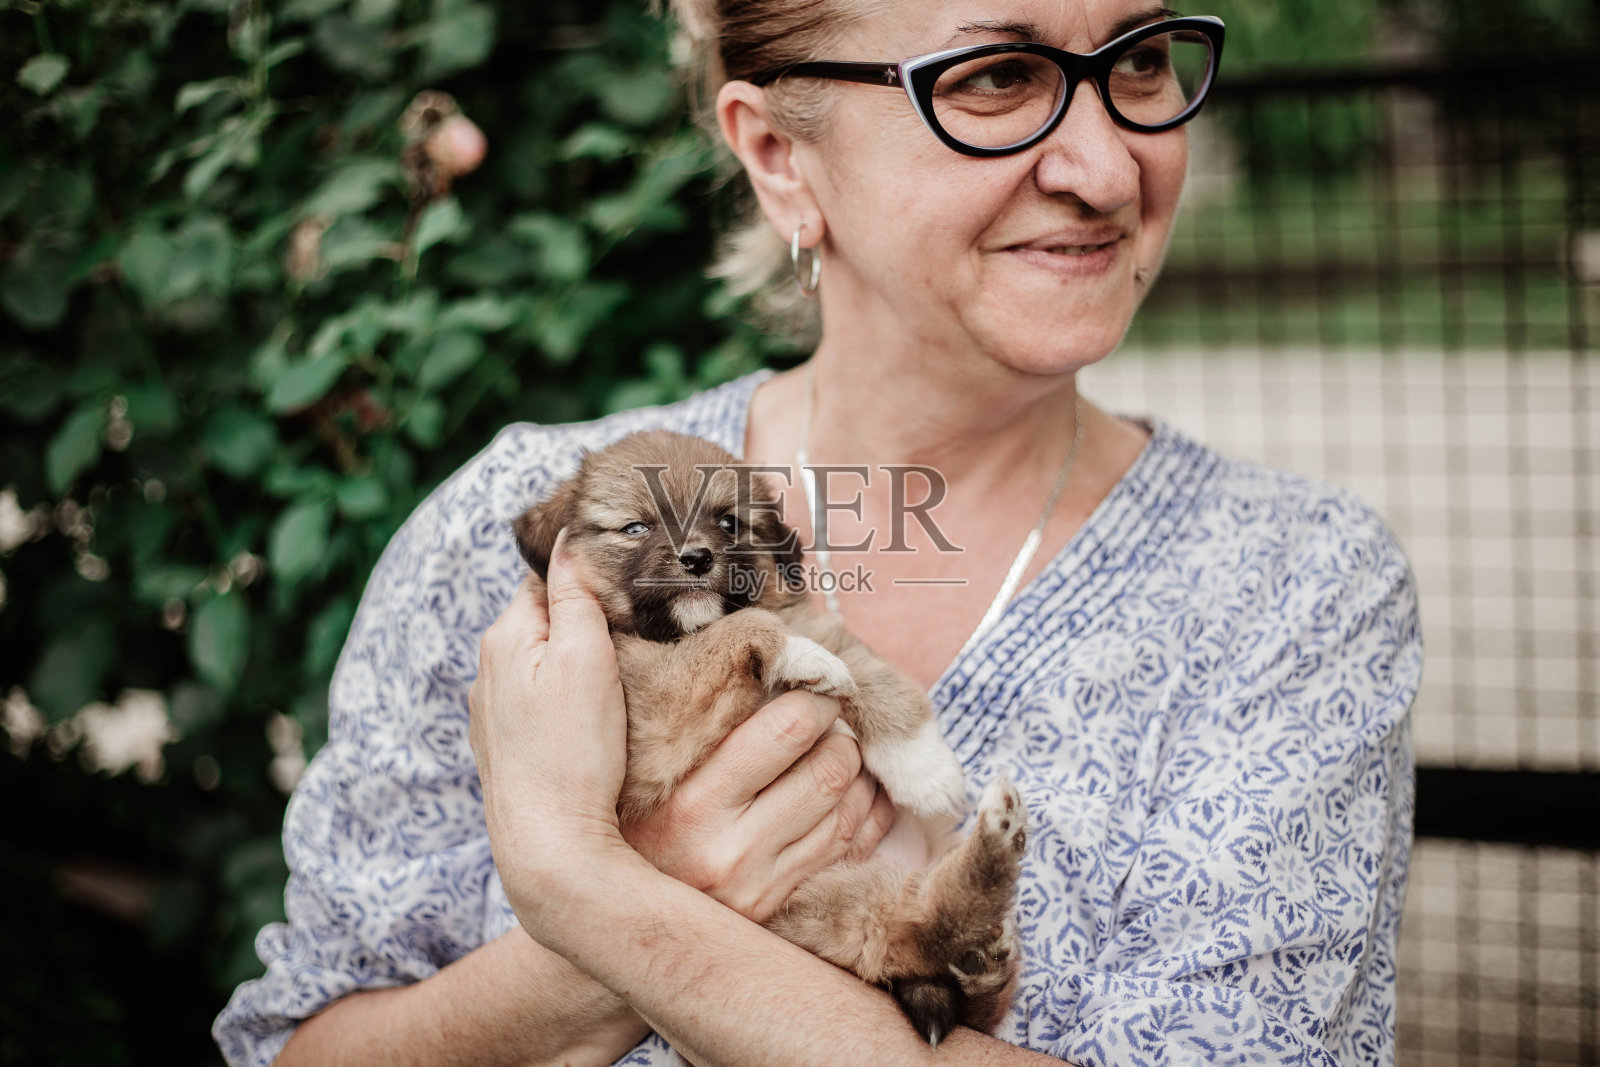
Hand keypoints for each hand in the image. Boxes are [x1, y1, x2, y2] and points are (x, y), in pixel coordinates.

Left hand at [469, 532, 632, 925]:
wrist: (548, 844)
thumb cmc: (573, 751)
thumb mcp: (586, 657)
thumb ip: (576, 594)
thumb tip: (569, 538)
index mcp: (507, 635)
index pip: (549, 578)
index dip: (593, 573)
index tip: (637, 576)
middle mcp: (489, 669)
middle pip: (547, 620)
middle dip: (587, 616)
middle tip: (645, 619)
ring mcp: (494, 712)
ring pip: (545, 664)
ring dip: (577, 659)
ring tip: (626, 668)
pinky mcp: (507, 748)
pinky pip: (541, 702)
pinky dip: (567, 697)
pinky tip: (598, 715)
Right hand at [623, 691, 896, 922]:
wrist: (612, 910)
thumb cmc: (630, 817)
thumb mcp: (649, 768)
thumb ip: (704, 721)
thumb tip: (778, 666)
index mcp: (691, 802)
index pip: (786, 730)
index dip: (815, 698)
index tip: (815, 685)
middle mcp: (728, 850)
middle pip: (827, 769)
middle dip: (840, 735)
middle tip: (829, 721)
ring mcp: (758, 886)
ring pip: (845, 810)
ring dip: (858, 772)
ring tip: (841, 750)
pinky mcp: (778, 908)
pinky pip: (848, 851)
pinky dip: (868, 813)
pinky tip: (861, 792)